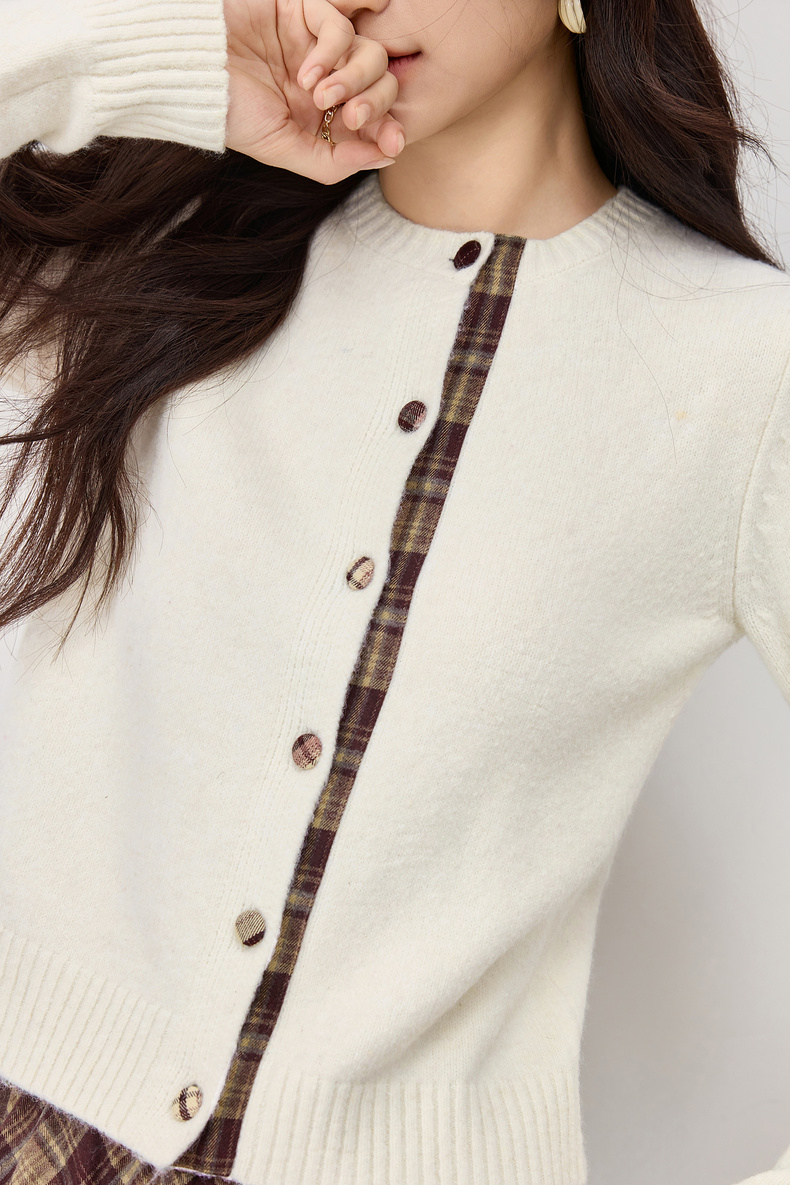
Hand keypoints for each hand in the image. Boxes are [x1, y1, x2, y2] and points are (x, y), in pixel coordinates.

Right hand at [223, 0, 405, 182]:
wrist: (187, 70)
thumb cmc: (228, 112)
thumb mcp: (281, 148)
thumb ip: (333, 160)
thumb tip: (387, 157)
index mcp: (324, 117)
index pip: (376, 120)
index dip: (391, 129)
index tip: (393, 142)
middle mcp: (328, 81)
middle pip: (383, 85)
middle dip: (376, 104)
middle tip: (350, 116)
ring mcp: (318, 45)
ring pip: (371, 54)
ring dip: (354, 79)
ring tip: (319, 96)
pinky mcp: (304, 12)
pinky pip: (341, 26)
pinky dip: (331, 52)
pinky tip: (306, 73)